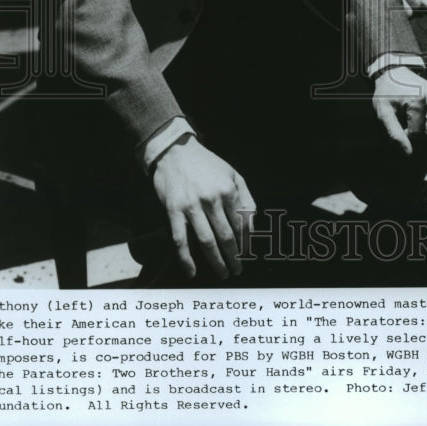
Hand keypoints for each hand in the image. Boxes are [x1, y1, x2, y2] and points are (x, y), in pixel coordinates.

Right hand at [152, 138, 255, 278]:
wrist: (175, 151)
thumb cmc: (207, 164)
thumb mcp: (233, 174)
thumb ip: (246, 198)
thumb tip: (253, 224)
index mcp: (229, 190)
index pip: (242, 224)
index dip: (246, 244)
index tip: (248, 255)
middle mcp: (212, 199)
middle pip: (227, 237)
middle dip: (234, 258)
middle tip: (237, 271)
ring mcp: (192, 206)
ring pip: (207, 242)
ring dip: (216, 262)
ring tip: (222, 274)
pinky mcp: (173, 211)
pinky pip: (180, 240)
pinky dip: (186, 259)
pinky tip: (192, 272)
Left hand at [372, 66, 426, 154]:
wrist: (394, 72)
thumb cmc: (387, 93)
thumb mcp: (383, 112)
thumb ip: (394, 133)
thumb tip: (408, 153)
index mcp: (417, 101)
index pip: (417, 135)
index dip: (407, 136)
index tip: (400, 128)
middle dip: (421, 135)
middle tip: (410, 126)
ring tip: (421, 124)